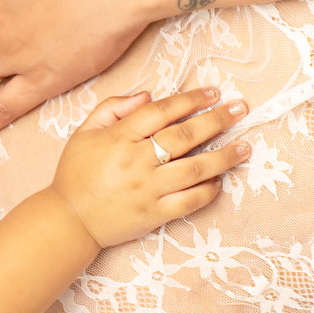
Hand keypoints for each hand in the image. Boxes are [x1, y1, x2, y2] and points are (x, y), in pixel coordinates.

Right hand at [50, 86, 249, 248]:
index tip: (212, 92)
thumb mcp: (84, 132)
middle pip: (185, 136)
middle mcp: (137, 161)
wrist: (68, 219)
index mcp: (119, 138)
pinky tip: (220, 179)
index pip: (162, 112)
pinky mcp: (155, 214)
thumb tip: (148, 96)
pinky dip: (209, 190)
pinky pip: (190, 201)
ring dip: (224, 156)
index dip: (190, 100)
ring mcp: (148, 189)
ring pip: (195, 168)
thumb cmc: (75, 173)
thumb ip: (113, 107)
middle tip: (240, 108)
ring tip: (245, 146)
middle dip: (217, 120)